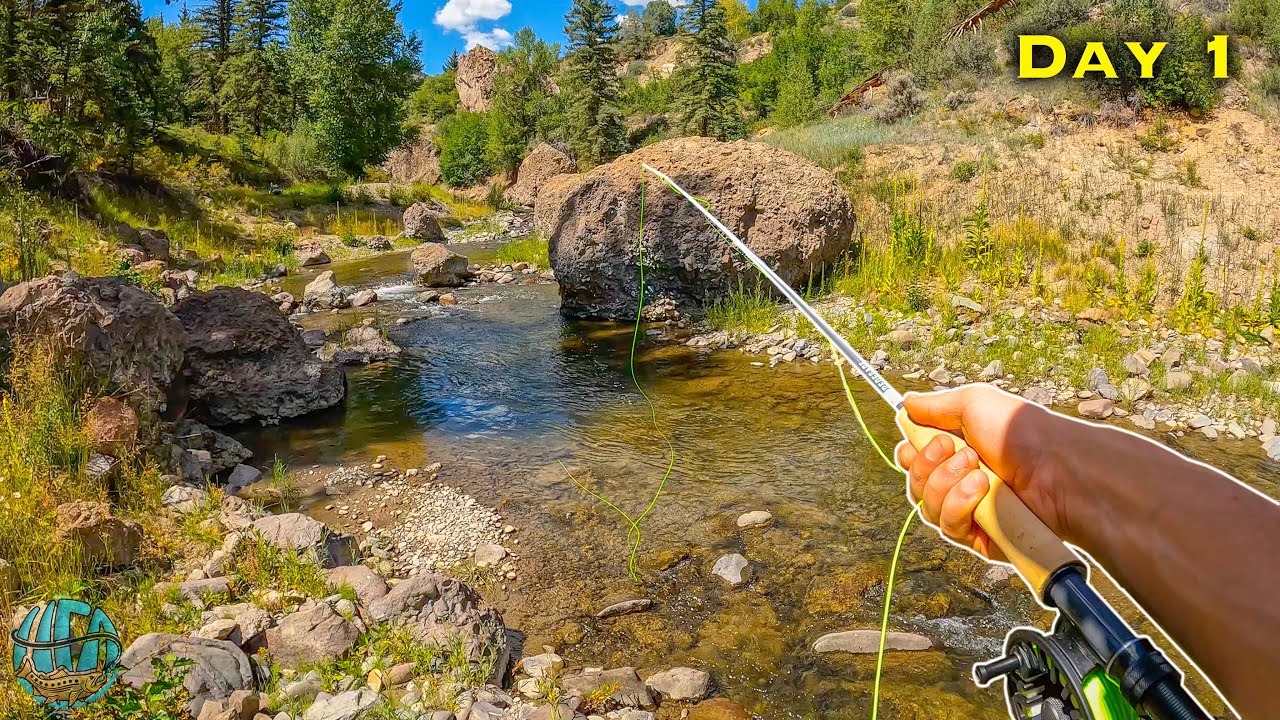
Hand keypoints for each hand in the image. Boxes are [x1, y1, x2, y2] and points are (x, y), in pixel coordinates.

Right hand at [895, 384, 1069, 561]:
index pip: (913, 458)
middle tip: (962, 453)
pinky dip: (958, 506)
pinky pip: (947, 526)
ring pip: (926, 506)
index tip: (923, 443)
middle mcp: (958, 481)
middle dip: (928, 466)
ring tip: (981, 475)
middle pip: (914, 482)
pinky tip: (981, 494)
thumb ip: (935, 405)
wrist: (1057, 471)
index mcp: (956, 451)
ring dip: (945, 485)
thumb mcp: (975, 404)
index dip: (911, 453)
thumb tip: (905, 402)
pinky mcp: (977, 537)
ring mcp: (967, 511)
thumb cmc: (1021, 434)